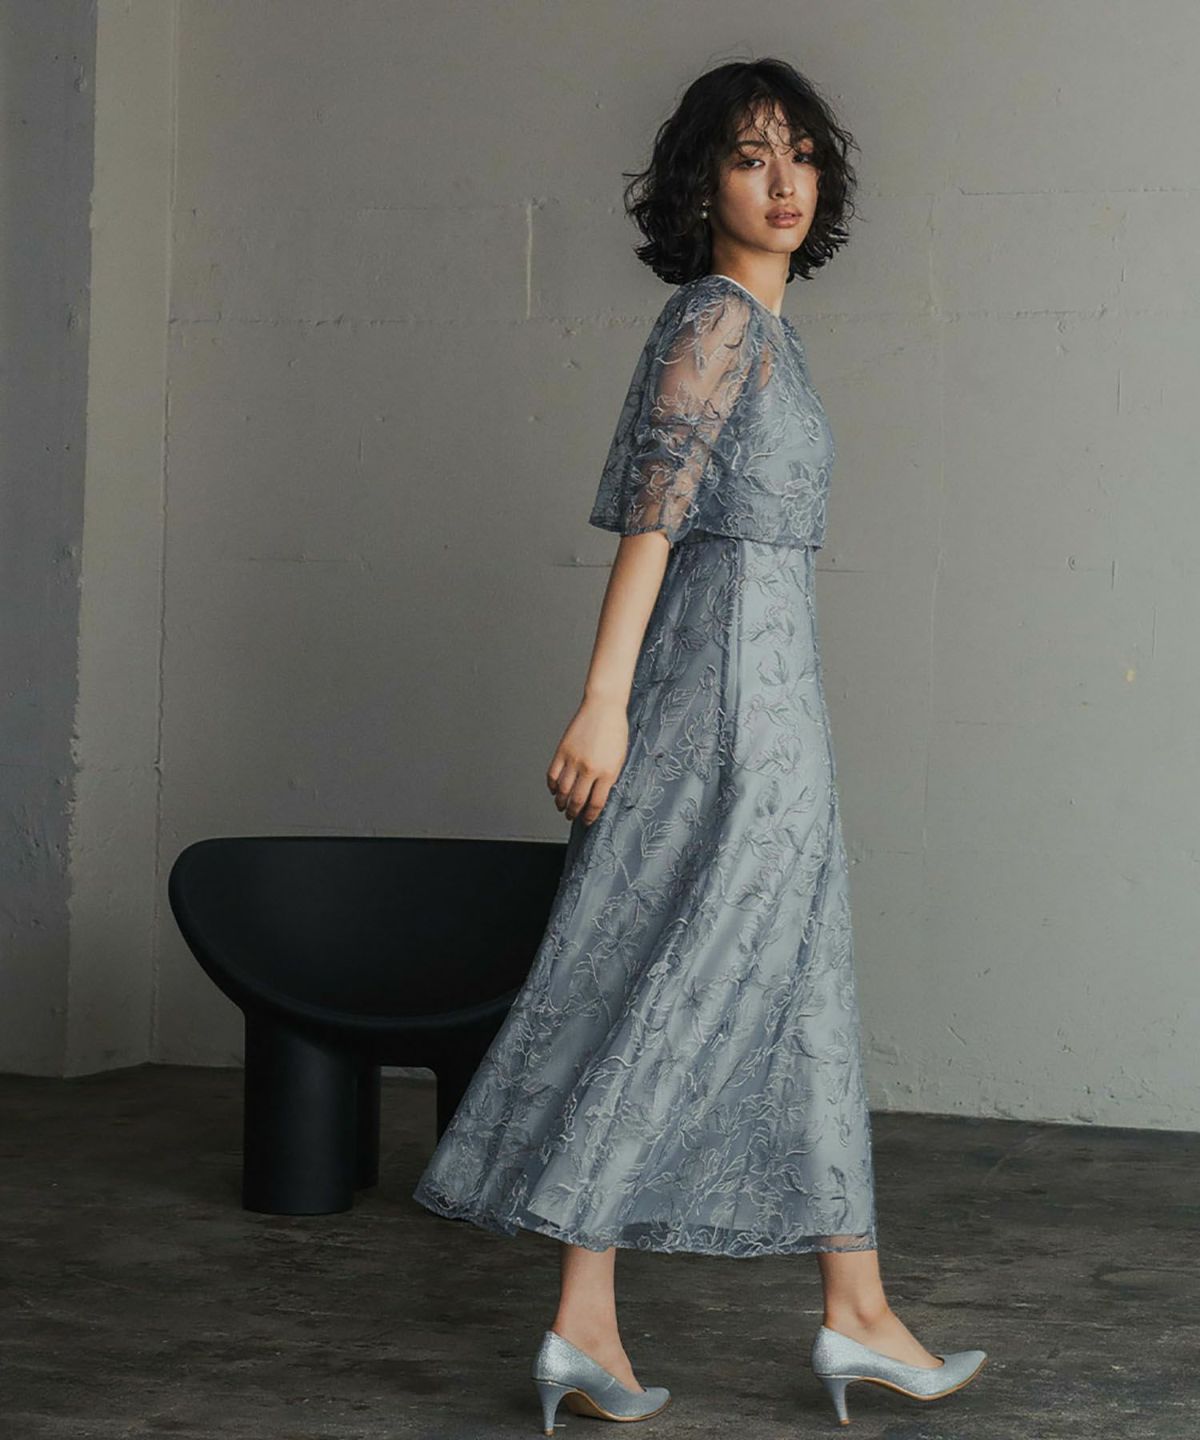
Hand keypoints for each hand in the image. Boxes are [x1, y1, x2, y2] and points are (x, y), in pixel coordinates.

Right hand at [547, 698, 628, 824]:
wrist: (604, 707)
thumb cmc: (615, 731)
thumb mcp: (620, 759)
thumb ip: (609, 778)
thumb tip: (597, 797)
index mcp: (608, 772)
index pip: (596, 804)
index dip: (590, 816)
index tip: (587, 821)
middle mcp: (590, 769)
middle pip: (577, 801)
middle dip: (573, 813)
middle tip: (572, 817)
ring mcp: (574, 760)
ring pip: (562, 791)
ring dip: (561, 803)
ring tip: (562, 806)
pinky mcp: (562, 751)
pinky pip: (553, 775)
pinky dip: (552, 786)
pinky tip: (555, 790)